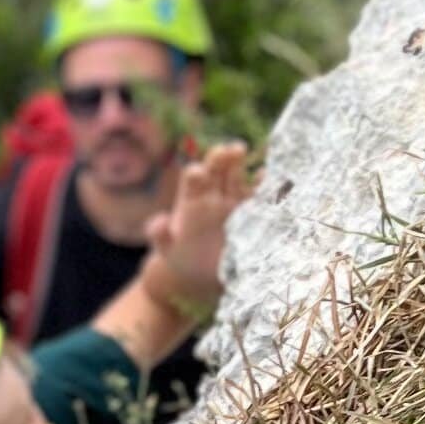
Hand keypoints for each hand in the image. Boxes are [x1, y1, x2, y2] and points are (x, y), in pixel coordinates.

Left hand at [143, 140, 251, 307]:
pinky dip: (263, 187)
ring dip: (242, 166)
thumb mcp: (166, 249)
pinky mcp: (249, 214)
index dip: (197, 173)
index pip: (193, 178)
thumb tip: (158, 223)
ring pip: (237, 177)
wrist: (202, 273)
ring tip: (248, 158)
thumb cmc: (180, 257)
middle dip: (223, 158)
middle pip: (218, 169)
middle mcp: (212, 194)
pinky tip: (266, 178)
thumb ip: (159, 235)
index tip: (200, 173)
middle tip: (232, 150)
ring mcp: (232, 202)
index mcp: (190, 198)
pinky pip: (257, 197)